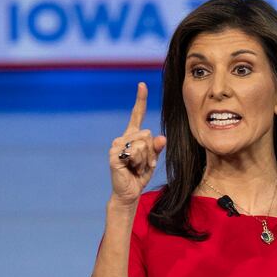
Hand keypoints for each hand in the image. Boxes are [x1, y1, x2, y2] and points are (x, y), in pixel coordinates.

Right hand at [108, 82, 166, 206]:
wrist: (129, 192)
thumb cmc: (140, 175)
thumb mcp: (152, 160)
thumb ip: (157, 148)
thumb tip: (162, 138)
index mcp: (132, 136)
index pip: (137, 115)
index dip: (140, 100)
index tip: (142, 84)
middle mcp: (122, 138)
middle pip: (147, 134)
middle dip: (151, 152)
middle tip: (143, 164)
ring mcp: (116, 146)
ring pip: (143, 144)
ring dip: (145, 159)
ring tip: (137, 167)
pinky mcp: (114, 155)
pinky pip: (135, 153)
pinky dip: (139, 163)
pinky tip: (131, 169)